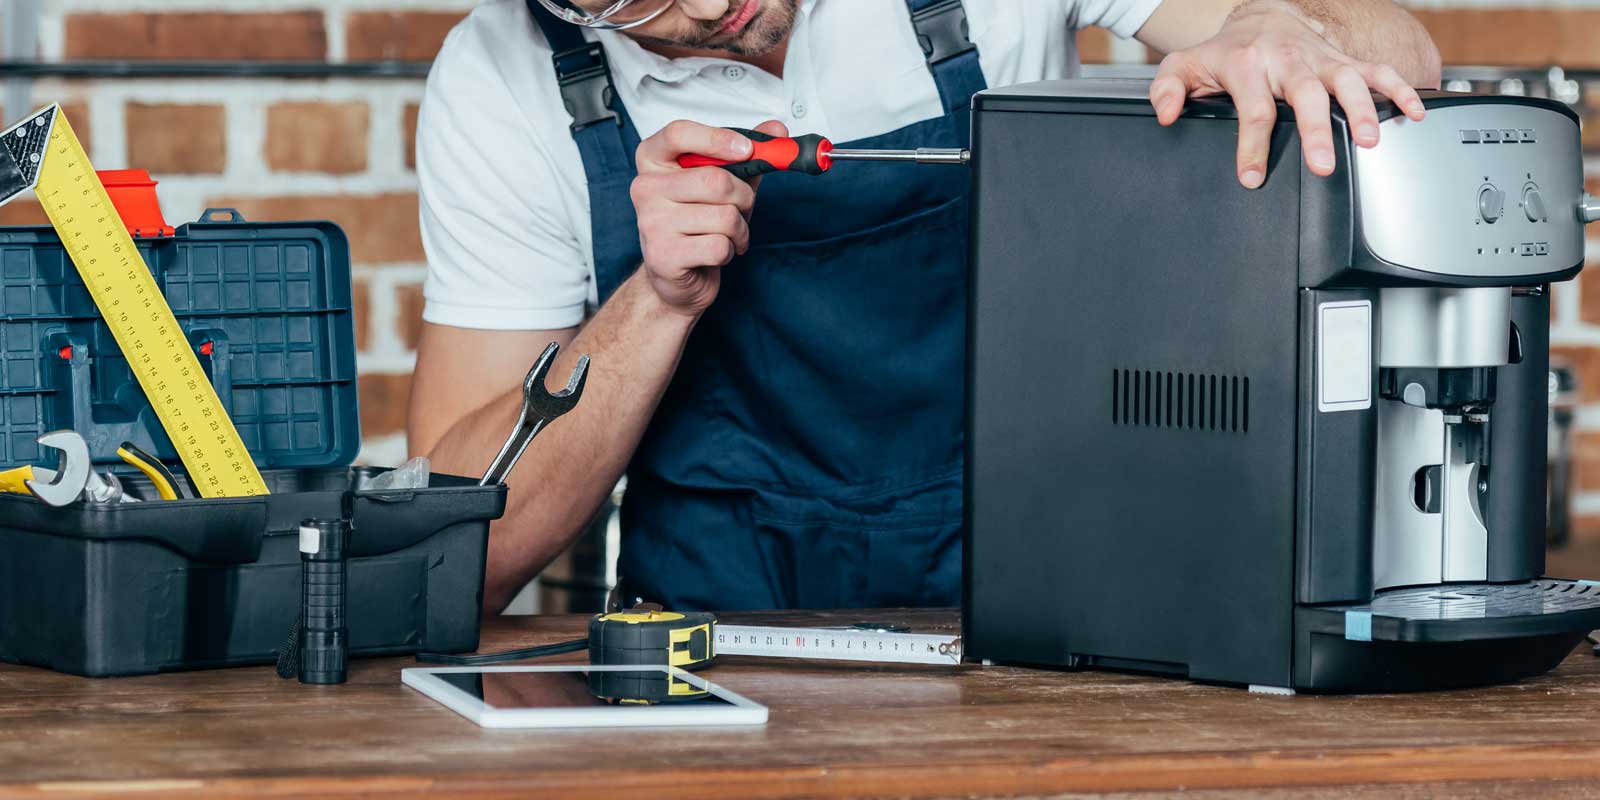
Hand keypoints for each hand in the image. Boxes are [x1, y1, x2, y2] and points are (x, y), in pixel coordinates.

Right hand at [631, 119, 787, 316]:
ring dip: (740, 229)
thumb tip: (776, 130)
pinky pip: (720, 246)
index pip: (678, 133)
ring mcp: (651, 223)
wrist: (676, 275)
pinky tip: (716, 253)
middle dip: (743, 198)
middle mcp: (645, 188)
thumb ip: (748, 155)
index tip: (747, 149)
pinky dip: (730, 251)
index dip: (717, 139)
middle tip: (742, 208)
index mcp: (653, 161)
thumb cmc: (699, 222)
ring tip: (727, 234)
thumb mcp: (724, 182)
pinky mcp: (663, 256)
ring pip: (724, 216)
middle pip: (715, 180)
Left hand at [1148, 5, 1424, 188]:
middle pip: (1305, 95)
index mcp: (1248, 65)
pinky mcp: (1344, 61)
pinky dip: (1399, 90)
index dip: (1252, 146)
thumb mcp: (1185, 65)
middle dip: (1316, 130)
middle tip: (1323, 164)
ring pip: (1346, 82)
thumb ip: (1168, 88)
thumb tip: (1164, 113)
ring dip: (1362, 110)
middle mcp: (1288, 61)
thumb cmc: (1225, 52)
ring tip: (1370, 141)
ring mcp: (1320, 60)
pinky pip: (1378, 72)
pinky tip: (1414, 114)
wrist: (1261, 19)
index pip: (1252, 109)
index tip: (1252, 176)